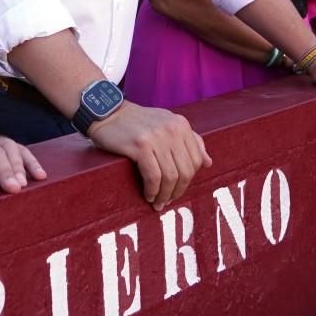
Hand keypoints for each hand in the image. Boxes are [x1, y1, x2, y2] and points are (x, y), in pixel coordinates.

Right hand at [85, 102, 209, 211]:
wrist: (107, 112)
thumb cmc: (137, 122)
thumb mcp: (167, 124)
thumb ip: (190, 140)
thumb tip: (208, 162)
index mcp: (181, 124)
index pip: (196, 161)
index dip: (188, 180)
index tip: (177, 190)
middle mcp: (172, 129)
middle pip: (185, 171)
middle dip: (177, 191)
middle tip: (167, 201)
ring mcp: (156, 137)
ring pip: (170, 177)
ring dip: (164, 195)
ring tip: (157, 202)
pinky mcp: (140, 145)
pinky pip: (153, 176)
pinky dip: (152, 190)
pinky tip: (148, 195)